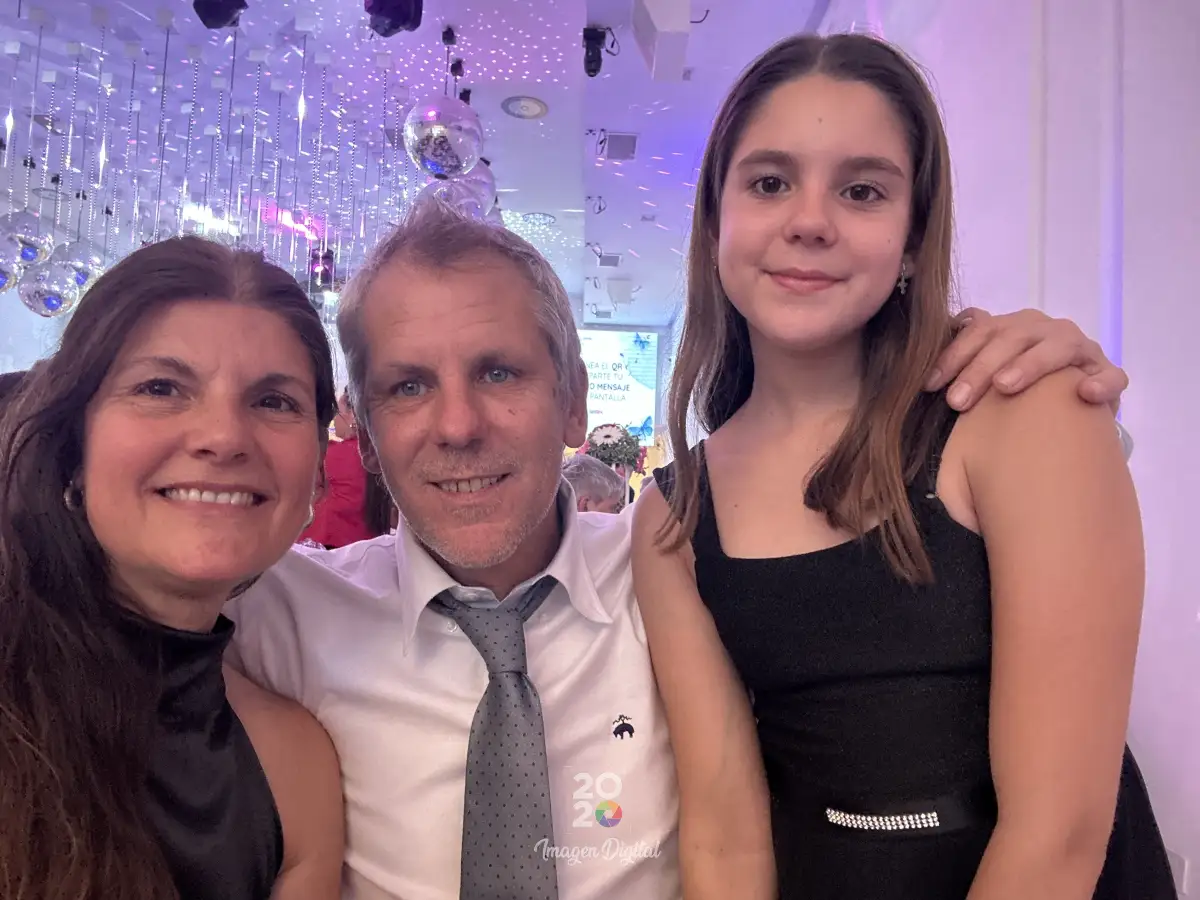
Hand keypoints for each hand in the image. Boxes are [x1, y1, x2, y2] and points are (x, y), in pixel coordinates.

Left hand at [924, 308, 1127, 411]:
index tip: (929, 384)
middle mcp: (1046, 330)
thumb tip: (916, 370)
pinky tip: (1085, 394)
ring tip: (1006, 386)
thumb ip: (959, 364)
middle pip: (1011, 337)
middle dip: (980, 368)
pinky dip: (1101, 382)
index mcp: (1013, 327)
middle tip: (956, 401)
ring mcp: (1080, 350)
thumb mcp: (983, 375)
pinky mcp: (1108, 375)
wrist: (1064, 413)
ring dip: (1029, 365)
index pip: (979, 330)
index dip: (953, 355)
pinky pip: (1111, 376)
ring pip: (1057, 347)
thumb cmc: (1013, 394)